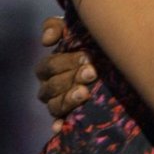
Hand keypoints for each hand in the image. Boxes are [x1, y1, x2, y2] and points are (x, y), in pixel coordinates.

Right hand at [35, 16, 96, 131]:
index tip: (87, 57)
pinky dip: (59, 125)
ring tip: (86, 93)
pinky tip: (63, 126)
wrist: (107, 57)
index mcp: (49, 67)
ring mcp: (58, 103)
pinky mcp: (68, 117)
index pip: (48, 67)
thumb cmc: (86, 41)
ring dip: (69, 100)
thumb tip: (46, 41)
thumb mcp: (72, 28)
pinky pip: (59, 123)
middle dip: (72, 79)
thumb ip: (55, 27)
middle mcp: (49, 87)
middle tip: (92, 73)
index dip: (65, 62)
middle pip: (52, 87)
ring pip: (54, 106)